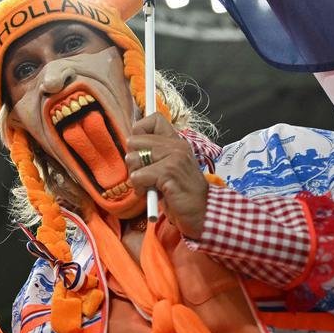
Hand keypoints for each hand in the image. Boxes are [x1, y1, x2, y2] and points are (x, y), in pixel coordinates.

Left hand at [126, 113, 207, 237]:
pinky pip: (138, 176)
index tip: (142, 151)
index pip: (154, 119)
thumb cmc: (181, 194)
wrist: (203, 214)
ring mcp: (174, 158)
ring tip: (149, 186)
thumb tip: (130, 146)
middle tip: (144, 175)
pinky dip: (140, 188)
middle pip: (134, 140)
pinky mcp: (169, 173)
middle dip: (133, 161)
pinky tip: (151, 193)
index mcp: (176, 142)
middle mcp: (176, 146)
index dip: (140, 132)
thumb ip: (154, 155)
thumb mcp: (168, 169)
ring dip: (136, 176)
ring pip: (133, 158)